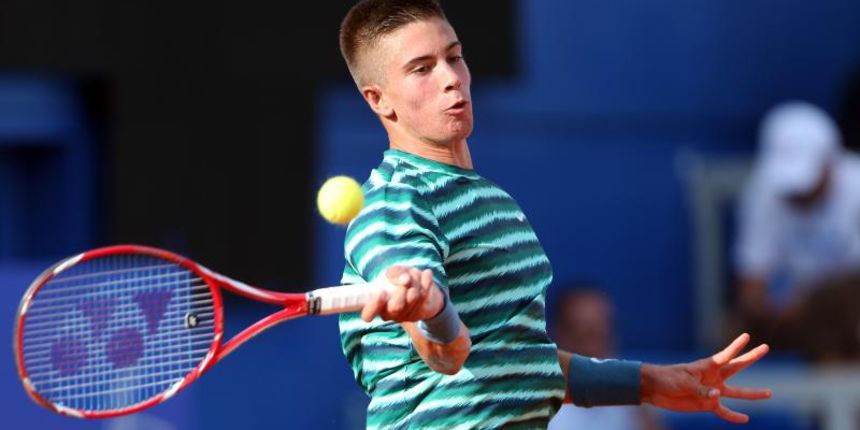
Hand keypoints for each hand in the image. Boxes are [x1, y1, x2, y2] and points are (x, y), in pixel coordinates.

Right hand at [360, 266, 444, 322]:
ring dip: (415, 281)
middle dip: (401, 291)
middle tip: (406, 279)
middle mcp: (388, 313)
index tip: (381, 292)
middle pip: (395, 308)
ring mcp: (404, 315)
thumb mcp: (392, 272)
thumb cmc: (397, 279)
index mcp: (375, 305)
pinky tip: (427, 274)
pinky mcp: (419, 313)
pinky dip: (426, 282)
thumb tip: (404, 279)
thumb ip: (394, 273)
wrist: (418, 285)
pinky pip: (424, 296)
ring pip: (412, 299)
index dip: (373, 306)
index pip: (368, 314)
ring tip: (414, 272)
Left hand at [641, 333, 771, 423]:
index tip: (747, 335)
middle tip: (766, 347)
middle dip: (751, 357)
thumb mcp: (684, 382)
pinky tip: (745, 419)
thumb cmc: (668, 379)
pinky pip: (724, 411)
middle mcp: (714, 377)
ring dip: (753, 394)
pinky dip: (734, 416)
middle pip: (737, 367)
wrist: (656, 389)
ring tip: (770, 393)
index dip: (736, 346)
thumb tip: (717, 395)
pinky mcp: (707, 404)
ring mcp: (712, 391)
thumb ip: (701, 389)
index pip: (726, 355)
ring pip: (737, 392)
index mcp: (707, 366)